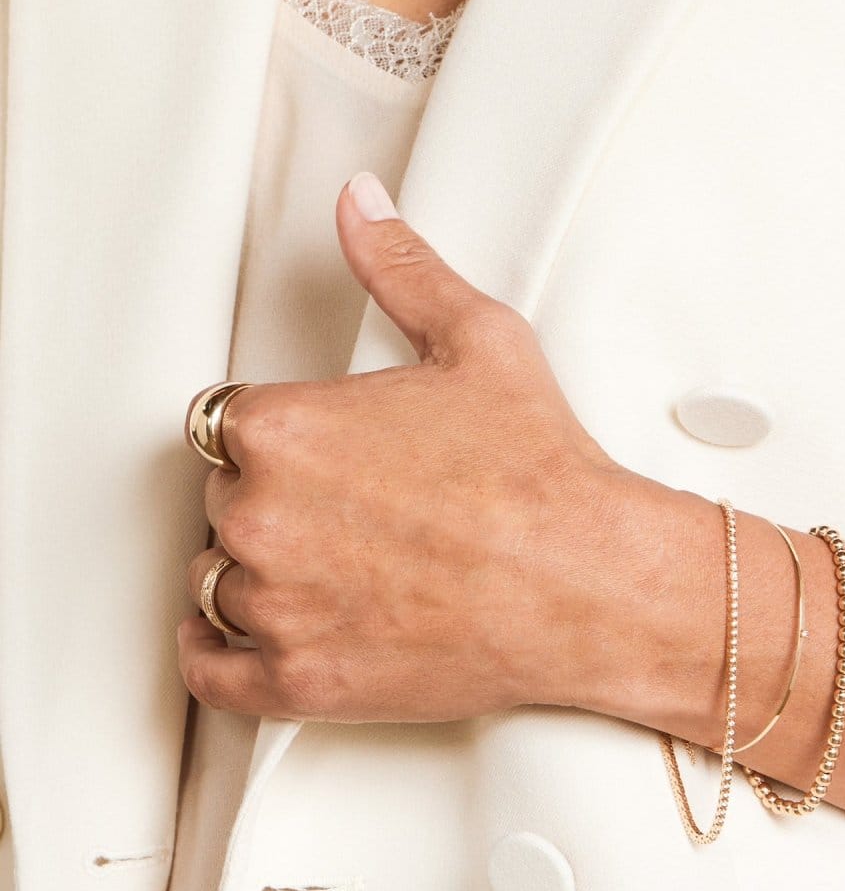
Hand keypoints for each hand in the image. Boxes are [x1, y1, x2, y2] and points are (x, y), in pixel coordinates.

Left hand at [178, 171, 647, 722]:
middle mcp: (260, 514)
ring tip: (332, 568)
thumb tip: (362, 210)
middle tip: (349, 511)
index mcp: (283, 426)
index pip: (225, 425)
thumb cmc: (539, 478)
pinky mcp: (299, 680)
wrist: (587, 585)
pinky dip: (216, 655)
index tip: (318, 454)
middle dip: (274, 503)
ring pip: (219, 580)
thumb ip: (401, 268)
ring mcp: (276, 604)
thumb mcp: (478, 341)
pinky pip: (212, 673)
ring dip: (257, 573)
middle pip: (223, 501)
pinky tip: (235, 638)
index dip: (273, 439)